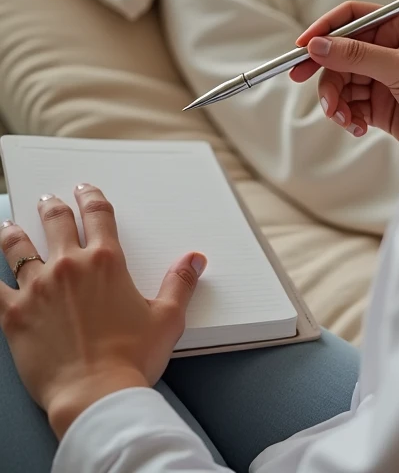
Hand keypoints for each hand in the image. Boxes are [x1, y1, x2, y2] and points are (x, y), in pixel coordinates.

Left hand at [0, 185, 206, 438]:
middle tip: (48, 201)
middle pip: (56, 222)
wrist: (95, 395)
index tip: (85, 189)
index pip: (98, 215)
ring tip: (10, 226)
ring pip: (19, 248)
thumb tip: (195, 259)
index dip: (91, 197)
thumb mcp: (167, 318)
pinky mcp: (14, 315)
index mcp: (107, 262)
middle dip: (52, 208)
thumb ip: (179, 283)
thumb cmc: (132, 359)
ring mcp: (38, 288)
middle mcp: (70, 266)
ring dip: (14, 233)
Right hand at [292, 2, 398, 156]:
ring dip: (335, 98)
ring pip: (342, 80)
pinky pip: (351, 104)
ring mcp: (385, 77)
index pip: (353, 16)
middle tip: (300, 80)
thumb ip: (356, 56)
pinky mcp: (382, 105)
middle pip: (340, 51)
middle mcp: (391, 48)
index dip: (324, 29)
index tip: (302, 47)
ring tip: (342, 116)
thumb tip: (317, 45)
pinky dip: (347, 115)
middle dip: (325, 70)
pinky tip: (357, 126)